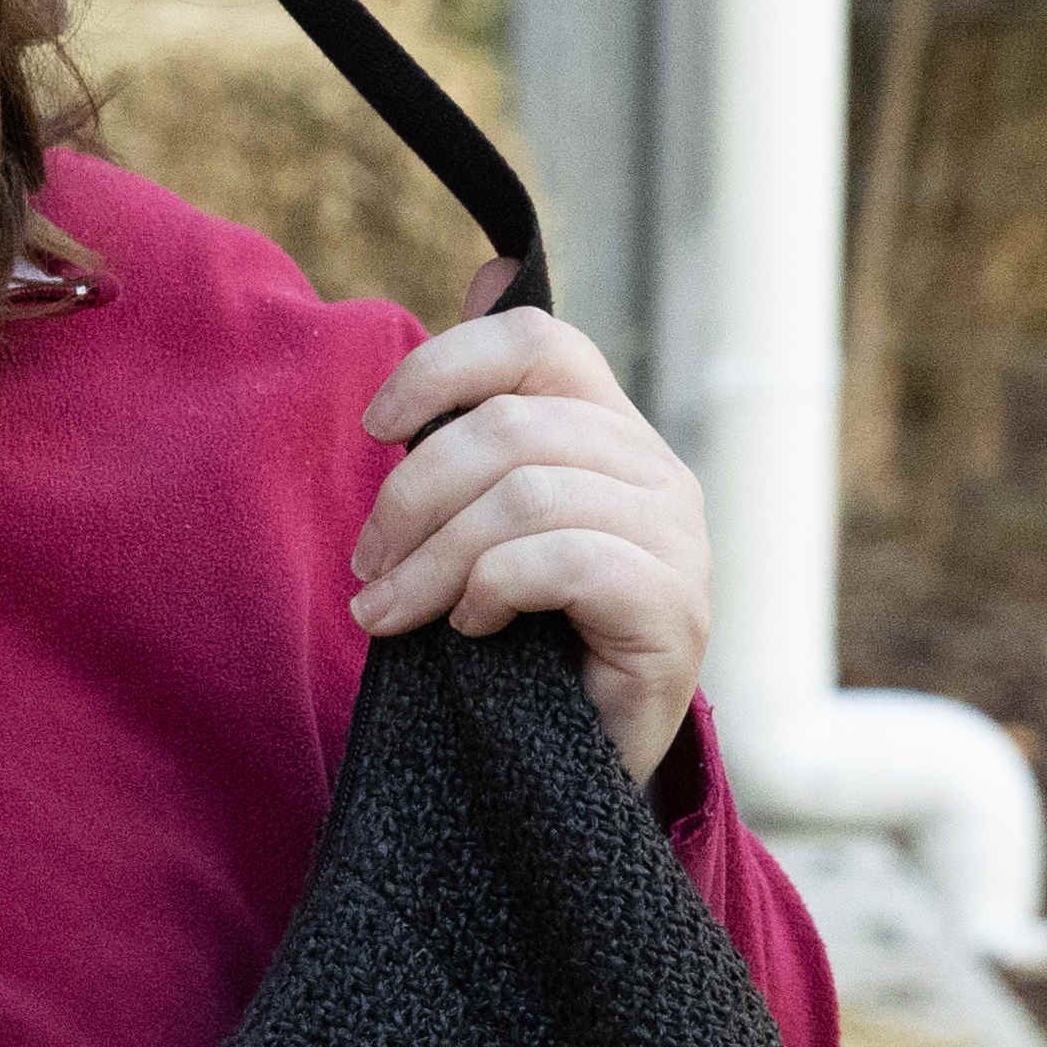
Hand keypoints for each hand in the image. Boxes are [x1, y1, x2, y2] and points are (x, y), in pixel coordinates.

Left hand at [351, 309, 716, 786]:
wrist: (570, 777)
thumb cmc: (520, 642)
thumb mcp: (487, 519)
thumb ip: (482, 414)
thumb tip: (486, 269)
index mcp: (612, 432)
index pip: (538, 341)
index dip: (445, 365)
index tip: (375, 426)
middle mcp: (659, 473)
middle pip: (511, 428)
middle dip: (412, 496)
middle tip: (367, 567)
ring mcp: (679, 543)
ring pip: (527, 495)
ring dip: (434, 558)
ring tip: (389, 613)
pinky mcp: (676, 613)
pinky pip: (565, 560)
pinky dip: (495, 589)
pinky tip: (470, 629)